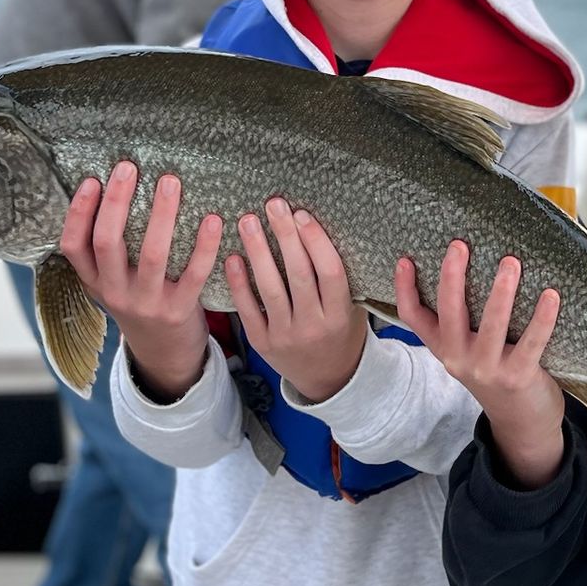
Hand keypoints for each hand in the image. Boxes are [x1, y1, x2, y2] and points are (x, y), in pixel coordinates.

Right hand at [62, 161, 223, 401]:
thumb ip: (108, 250)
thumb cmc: (139, 300)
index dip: (78, 213)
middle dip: (117, 202)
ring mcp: (146, 303)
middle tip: (129, 167)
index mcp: (94, 281)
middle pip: (108, 243)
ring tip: (169, 182)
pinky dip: (204, 245)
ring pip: (151, 254)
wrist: (164, 353)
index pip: (73, 246)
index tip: (91, 179)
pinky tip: (213, 219)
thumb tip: (117, 186)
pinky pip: (193, 274)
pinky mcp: (179, 310)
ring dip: (161, 215)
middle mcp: (115, 292)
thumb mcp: (112, 281)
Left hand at [226, 199, 366, 404]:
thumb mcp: (353, 309)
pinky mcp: (262, 344)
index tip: (302, 214)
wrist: (328, 381)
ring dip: (258, 252)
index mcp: (340, 315)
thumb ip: (339, 279)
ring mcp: (285, 336)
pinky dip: (239, 283)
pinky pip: (248, 309)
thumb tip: (316, 230)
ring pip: (270, 288)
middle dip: (285, 236)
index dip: (316, 241)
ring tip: (248, 221)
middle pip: (298, 274)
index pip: (329, 272)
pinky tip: (233, 257)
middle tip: (273, 204)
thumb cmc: (342, 333)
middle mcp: (313, 326)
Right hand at [396, 241, 563, 488]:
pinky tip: (550, 295)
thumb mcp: (469, 351)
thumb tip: (478, 264)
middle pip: (449, 313)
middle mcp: (459, 358)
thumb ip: (465, 320)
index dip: (404, 289)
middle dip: (453, 277)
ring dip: (501, 292)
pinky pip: (531, 342)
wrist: (521, 423)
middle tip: (459, 246)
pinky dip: (543, 318)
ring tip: (510, 262)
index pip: (413, 318)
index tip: (405, 259)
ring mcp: (487, 370)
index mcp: (444, 348)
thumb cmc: (497, 373)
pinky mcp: (518, 377)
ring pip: (492, 325)